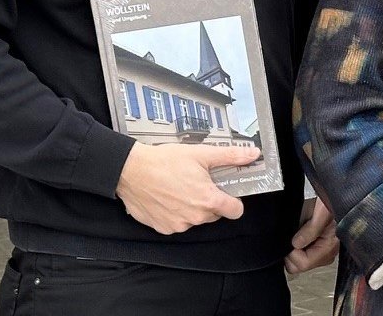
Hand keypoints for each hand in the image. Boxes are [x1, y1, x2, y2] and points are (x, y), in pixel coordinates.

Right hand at [114, 142, 255, 234]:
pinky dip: (176, 213)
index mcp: (207, 200)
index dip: (233, 201)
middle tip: (199, 183)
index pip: (235, 211)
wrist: (131, 171)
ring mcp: (178, 225)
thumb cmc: (164, 162)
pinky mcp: (163, 228)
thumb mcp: (201, 154)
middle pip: (214, 214)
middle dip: (210, 201)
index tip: (227, 192)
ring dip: (192, 207)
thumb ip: (230, 156)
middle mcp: (194, 217)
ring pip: (195, 218)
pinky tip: (168, 197)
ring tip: (180, 188)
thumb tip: (252, 154)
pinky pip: (177, 223)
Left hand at [285, 196, 338, 275]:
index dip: (292, 252)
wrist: (338, 193)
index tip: (293, 237)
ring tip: (300, 231)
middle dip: (292, 252)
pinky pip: (299, 255)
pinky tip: (301, 234)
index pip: (303, 264)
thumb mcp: (321, 212)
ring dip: (293, 249)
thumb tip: (296, 245)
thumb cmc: (333, 201)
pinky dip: (295, 246)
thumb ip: (310, 230)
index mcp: (330, 248)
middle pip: (298, 267)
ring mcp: (322, 253)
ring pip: (297, 262)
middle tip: (295, 234)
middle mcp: (327, 254)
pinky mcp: (317, 248)